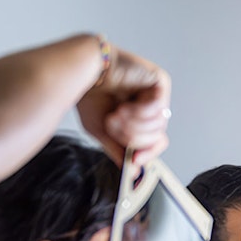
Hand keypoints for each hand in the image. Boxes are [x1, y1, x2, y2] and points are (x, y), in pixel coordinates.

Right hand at [76, 46, 171, 166]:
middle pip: (157, 135)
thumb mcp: (101, 130)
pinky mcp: (159, 81)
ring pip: (159, 124)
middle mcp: (151, 106)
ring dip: (133, 125)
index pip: (155, 142)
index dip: (147, 153)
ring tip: (114, 116)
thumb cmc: (87, 94)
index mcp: (140, 118)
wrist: (80, 70)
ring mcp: (157, 93)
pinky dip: (139, 113)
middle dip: (132, 137)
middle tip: (112, 127)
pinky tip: (122, 107)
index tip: (134, 161)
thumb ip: (119, 149)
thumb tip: (134, 170)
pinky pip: (158, 107)